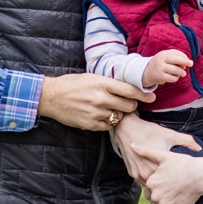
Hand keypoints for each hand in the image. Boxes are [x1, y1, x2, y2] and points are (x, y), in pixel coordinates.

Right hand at [37, 73, 153, 131]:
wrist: (51, 97)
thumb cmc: (72, 84)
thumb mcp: (92, 77)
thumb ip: (110, 83)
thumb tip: (127, 88)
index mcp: (103, 84)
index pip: (130, 90)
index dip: (143, 95)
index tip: (151, 97)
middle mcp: (101, 98)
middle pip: (128, 106)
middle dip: (131, 105)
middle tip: (128, 104)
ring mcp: (96, 113)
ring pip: (119, 117)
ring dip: (118, 114)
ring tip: (110, 108)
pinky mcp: (90, 124)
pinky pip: (108, 126)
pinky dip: (108, 122)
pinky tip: (101, 115)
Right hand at [114, 113, 199, 183]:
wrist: (127, 128)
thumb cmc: (149, 131)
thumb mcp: (170, 135)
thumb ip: (186, 141)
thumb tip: (200, 148)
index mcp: (155, 166)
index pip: (168, 182)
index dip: (176, 182)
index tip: (183, 180)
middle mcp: (145, 173)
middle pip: (159, 186)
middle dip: (167, 185)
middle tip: (177, 183)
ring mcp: (137, 174)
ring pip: (150, 185)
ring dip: (157, 183)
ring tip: (167, 181)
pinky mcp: (131, 173)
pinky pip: (142, 180)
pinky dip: (149, 179)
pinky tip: (156, 175)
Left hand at [132, 140, 202, 203]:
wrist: (199, 175)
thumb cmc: (184, 164)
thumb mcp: (164, 155)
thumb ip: (146, 151)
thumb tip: (132, 145)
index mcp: (151, 182)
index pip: (149, 188)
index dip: (157, 185)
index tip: (166, 182)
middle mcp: (155, 195)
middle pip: (152, 199)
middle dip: (159, 196)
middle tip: (171, 189)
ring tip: (173, 197)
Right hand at [142, 49, 191, 86]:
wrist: (147, 72)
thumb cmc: (161, 63)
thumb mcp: (166, 57)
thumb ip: (176, 57)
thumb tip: (186, 64)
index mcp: (164, 53)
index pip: (177, 53)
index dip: (185, 57)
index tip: (188, 61)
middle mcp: (161, 59)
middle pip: (177, 59)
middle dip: (186, 61)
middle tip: (191, 64)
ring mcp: (160, 68)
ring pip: (176, 70)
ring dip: (182, 72)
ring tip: (182, 73)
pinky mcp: (160, 76)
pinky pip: (173, 78)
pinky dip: (176, 78)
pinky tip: (174, 77)